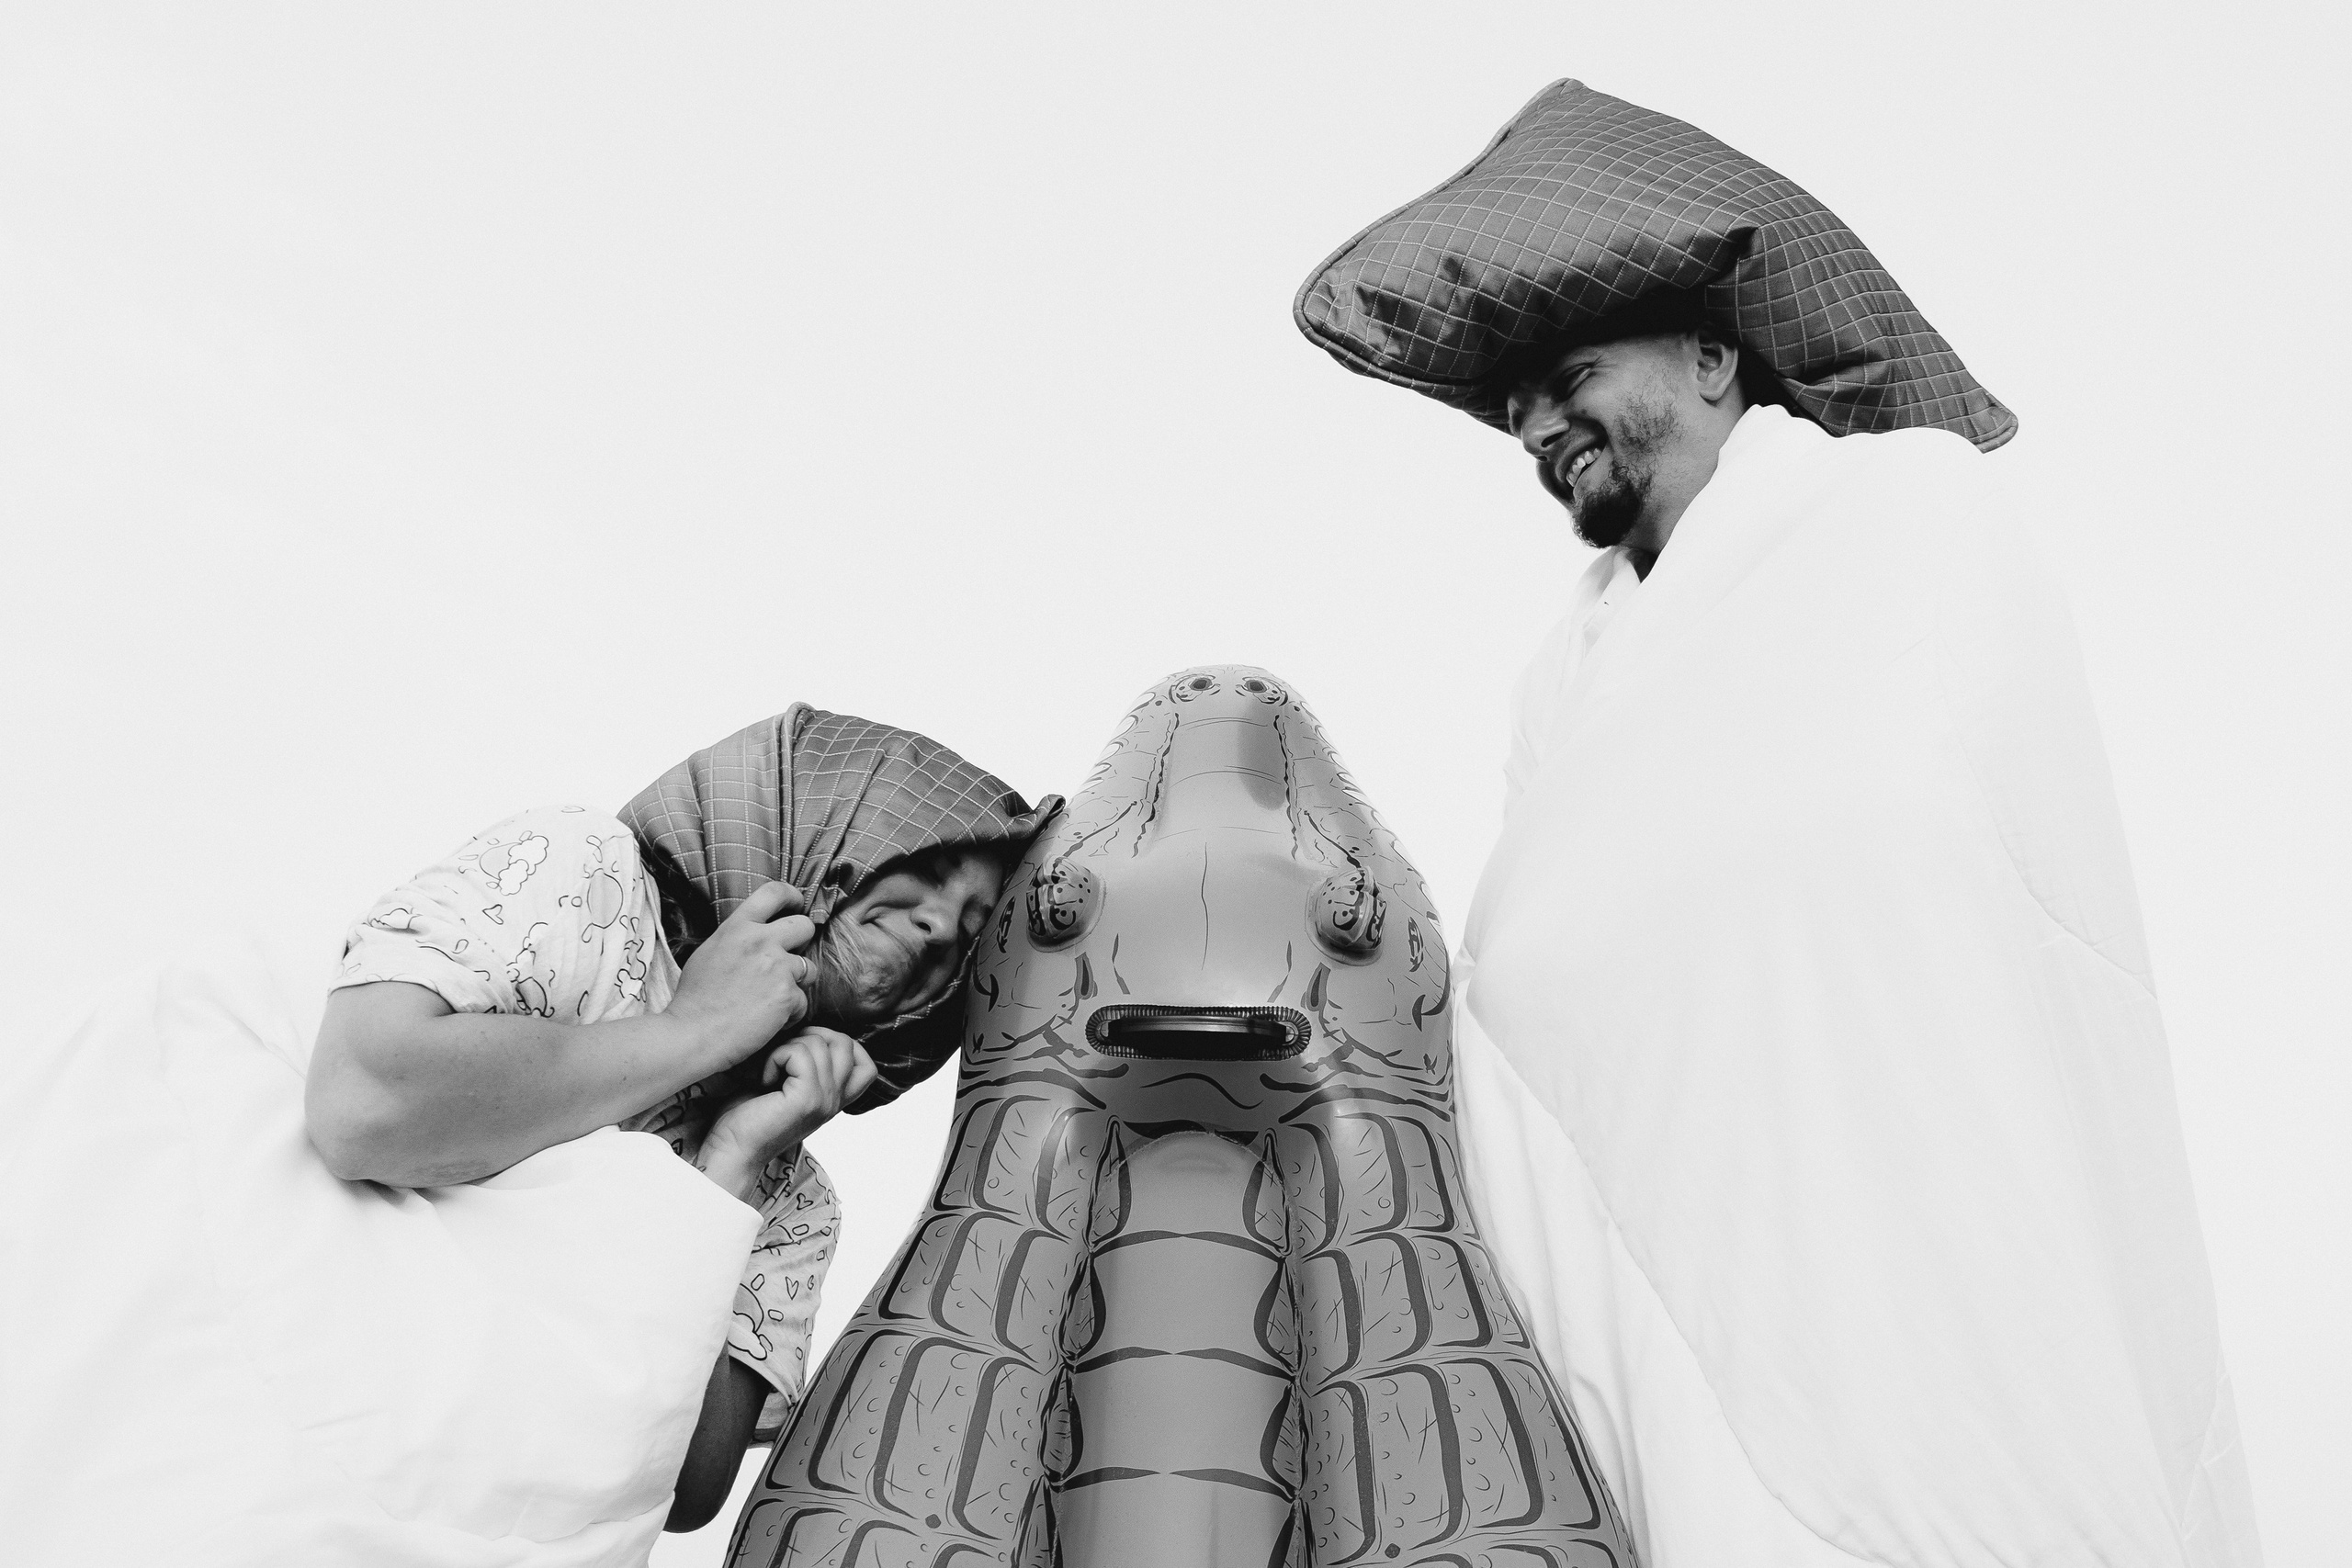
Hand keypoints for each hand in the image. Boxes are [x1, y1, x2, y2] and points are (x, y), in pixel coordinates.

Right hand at [666, 881, 817, 1071]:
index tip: (797, 905)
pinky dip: (791, 1014)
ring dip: (797, 984)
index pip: (773, 893)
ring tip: (772, 1000)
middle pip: (804, 926)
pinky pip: (803, 1001)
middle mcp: (760, 941)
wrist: (693, 1034)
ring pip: (809, 968)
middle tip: (790, 960)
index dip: (792, 896)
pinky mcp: (787, 994)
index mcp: (738, 927)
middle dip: (802, 943)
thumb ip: (736, 938)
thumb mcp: (709, 953)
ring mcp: (777, 966)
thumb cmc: (695, 1000)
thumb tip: (754, 934)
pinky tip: (769, 1021)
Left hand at [696, 1028, 876, 1200]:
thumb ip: (807, 1063)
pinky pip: (800, 1053)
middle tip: (782, 1055)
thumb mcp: (787, 1084)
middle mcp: (834, 1101)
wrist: (731, 1149)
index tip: (805, 1050)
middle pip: (845, 1044)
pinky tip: (763, 1078)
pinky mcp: (807, 1100)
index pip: (866, 1064)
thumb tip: (805, 1027)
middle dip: (810, 1036)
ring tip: (770, 1070)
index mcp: (834, 1099)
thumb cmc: (748, 1115)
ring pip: (820, 1044)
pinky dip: (776, 1056)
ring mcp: (824, 1101)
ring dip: (787, 1046)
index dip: (838, 1043)